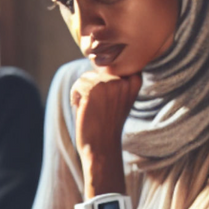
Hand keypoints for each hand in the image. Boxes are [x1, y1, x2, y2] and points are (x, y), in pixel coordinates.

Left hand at [70, 71, 141, 192]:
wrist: (102, 147)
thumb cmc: (108, 125)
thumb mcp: (120, 100)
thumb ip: (116, 82)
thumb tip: (96, 62)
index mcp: (133, 84)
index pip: (116, 68)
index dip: (108, 80)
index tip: (108, 99)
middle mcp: (123, 82)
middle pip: (99, 71)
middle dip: (93, 87)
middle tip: (97, 107)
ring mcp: (108, 85)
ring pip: (87, 77)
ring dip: (83, 91)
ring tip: (90, 108)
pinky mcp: (93, 90)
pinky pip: (77, 84)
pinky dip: (75, 96)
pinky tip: (81, 108)